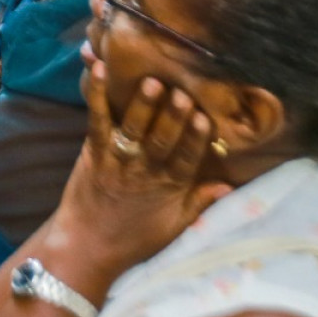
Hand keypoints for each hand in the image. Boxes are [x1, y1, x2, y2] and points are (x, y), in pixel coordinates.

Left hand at [58, 58, 229, 261]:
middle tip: (182, 92)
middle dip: (172, 117)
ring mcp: (116, 160)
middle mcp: (143, 171)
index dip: (195, 139)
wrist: (87, 246)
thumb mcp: (174, 226)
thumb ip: (200, 202)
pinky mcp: (92, 152)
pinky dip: (97, 94)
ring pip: (133, 129)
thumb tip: (230, 186)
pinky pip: (97, 120)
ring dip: (143, 105)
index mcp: (168, 187)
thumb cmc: (134, 238)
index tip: (204, 118)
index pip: (186, 160)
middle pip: (161, 141)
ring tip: (153, 82)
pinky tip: (99, 69)